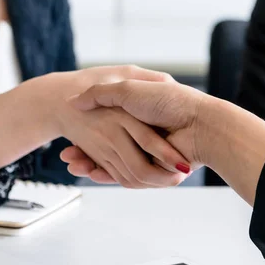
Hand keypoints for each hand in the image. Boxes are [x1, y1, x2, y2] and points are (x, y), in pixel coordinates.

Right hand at [28, 65, 190, 187]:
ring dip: (90, 165)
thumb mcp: (130, 88)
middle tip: (66, 156)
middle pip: (104, 149)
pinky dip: (105, 176)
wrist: (198, 124)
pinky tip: (88, 171)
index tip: (67, 134)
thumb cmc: (168, 101)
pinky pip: (124, 176)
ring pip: (110, 164)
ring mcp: (145, 153)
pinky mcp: (151, 169)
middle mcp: (139, 136)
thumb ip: (102, 93)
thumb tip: (75, 101)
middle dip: (83, 153)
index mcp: (133, 117)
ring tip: (73, 163)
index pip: (101, 127)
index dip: (83, 134)